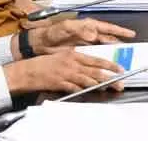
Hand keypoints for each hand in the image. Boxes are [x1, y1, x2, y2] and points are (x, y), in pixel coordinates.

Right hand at [3, 51, 124, 93]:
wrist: (26, 71)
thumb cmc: (44, 63)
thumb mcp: (62, 55)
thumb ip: (77, 59)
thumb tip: (90, 64)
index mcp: (74, 55)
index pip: (96, 60)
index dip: (110, 65)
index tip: (120, 69)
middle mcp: (72, 64)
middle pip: (95, 71)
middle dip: (110, 77)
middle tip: (120, 82)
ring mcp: (66, 74)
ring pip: (88, 80)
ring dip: (100, 85)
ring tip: (109, 88)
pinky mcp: (60, 84)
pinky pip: (75, 88)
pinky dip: (83, 90)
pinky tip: (89, 91)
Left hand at [31, 18, 135, 53]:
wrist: (40, 42)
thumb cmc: (52, 31)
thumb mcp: (65, 27)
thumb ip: (80, 29)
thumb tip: (93, 34)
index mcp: (88, 26)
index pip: (108, 28)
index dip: (120, 31)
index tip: (130, 34)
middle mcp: (90, 34)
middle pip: (109, 40)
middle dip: (120, 45)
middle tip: (129, 51)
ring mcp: (87, 44)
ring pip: (104, 49)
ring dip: (112, 54)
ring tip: (121, 60)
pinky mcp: (82, 53)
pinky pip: (95, 56)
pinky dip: (102, 61)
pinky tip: (106, 65)